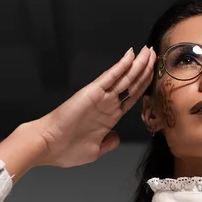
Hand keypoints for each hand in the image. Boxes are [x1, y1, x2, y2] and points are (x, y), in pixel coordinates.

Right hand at [35, 46, 155, 167]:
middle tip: (155, 54)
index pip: (133, 97)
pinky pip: (110, 77)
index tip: (154, 74)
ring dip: (138, 64)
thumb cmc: (66, 150)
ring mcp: (101, 97)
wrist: (47, 147)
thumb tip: (117, 137)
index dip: (144, 85)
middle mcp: (108, 104)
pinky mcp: (92, 92)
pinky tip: (130, 56)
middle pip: (132, 83)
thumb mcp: (95, 150)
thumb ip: (109, 143)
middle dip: (145, 69)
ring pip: (125, 77)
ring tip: (148, 51)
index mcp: (110, 117)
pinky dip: (120, 66)